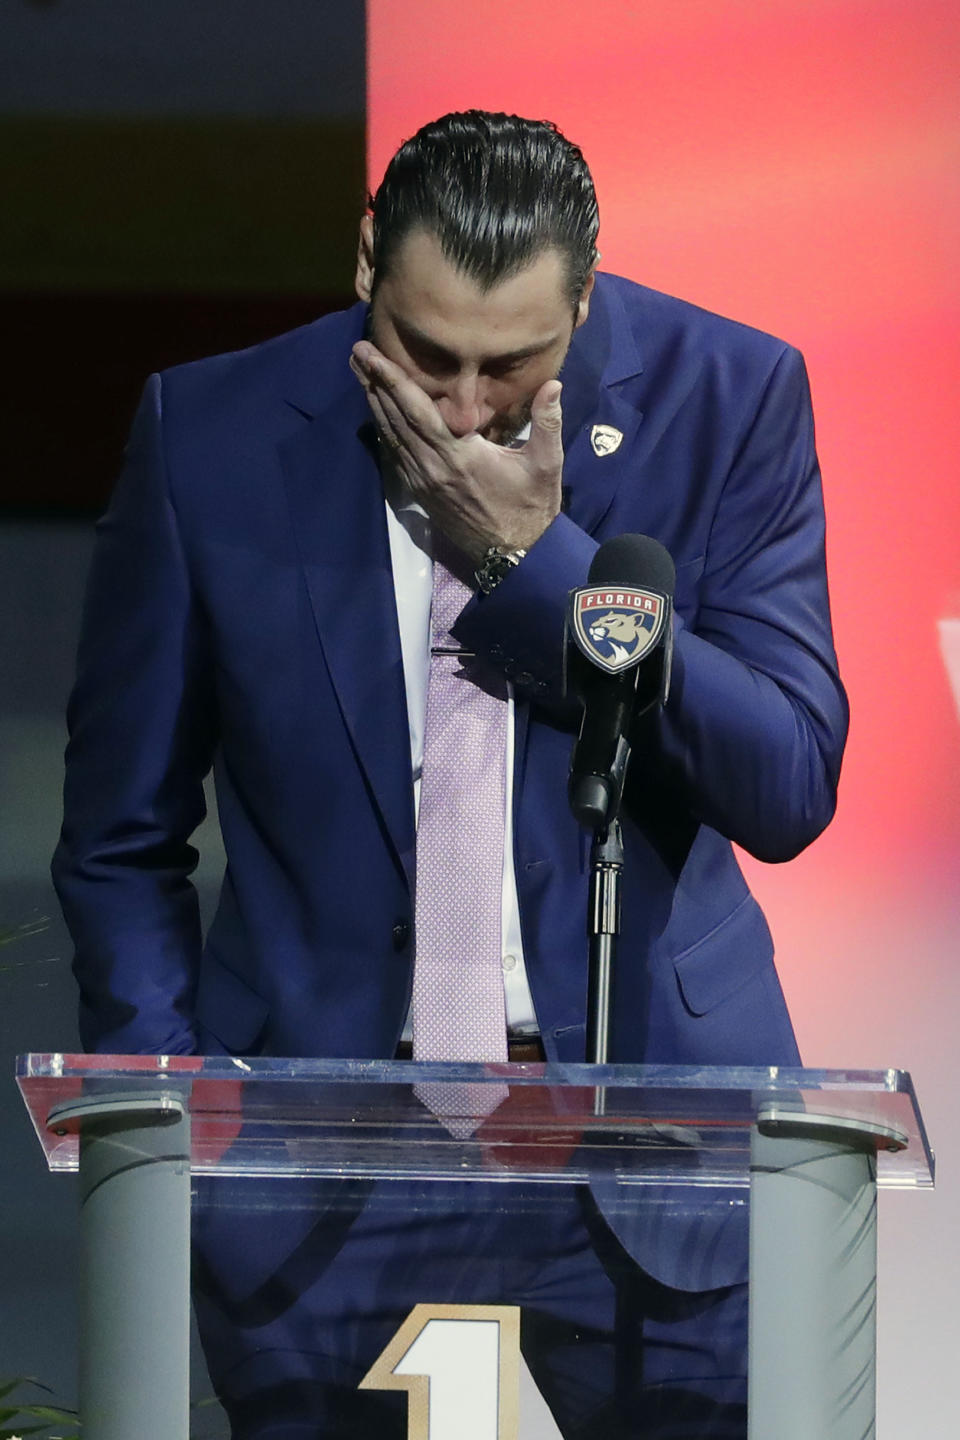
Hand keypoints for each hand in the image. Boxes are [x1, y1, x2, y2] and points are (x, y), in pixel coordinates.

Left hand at [350, 340, 563, 562]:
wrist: (516, 555)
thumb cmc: (532, 507)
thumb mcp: (546, 464)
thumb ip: (547, 422)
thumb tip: (553, 383)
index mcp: (460, 456)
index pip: (418, 412)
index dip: (394, 382)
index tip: (374, 357)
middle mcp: (434, 468)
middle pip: (396, 419)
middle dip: (375, 384)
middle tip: (357, 352)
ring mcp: (424, 482)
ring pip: (392, 437)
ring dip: (374, 404)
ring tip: (359, 374)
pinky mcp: (422, 493)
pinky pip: (396, 456)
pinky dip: (384, 430)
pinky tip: (376, 413)